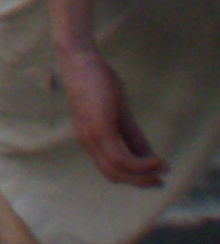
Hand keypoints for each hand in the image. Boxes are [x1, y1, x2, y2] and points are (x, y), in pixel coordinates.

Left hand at [57, 37, 168, 186]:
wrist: (81, 61)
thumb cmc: (99, 86)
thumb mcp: (121, 115)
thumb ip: (133, 137)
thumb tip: (150, 158)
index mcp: (90, 141)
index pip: (110, 171)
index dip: (133, 179)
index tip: (155, 180)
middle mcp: (88, 142)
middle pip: (114, 175)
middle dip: (140, 182)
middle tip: (161, 180)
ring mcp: (92, 136)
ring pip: (118, 171)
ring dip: (144, 176)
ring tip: (162, 169)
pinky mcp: (100, 128)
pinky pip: (121, 158)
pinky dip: (141, 165)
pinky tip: (157, 160)